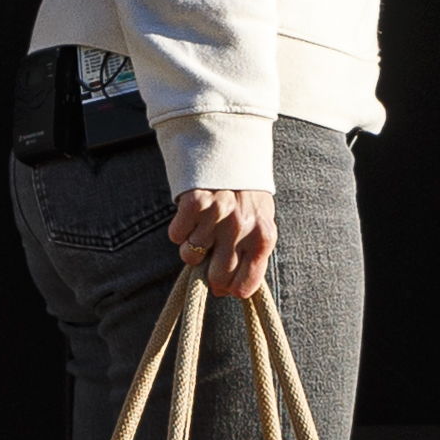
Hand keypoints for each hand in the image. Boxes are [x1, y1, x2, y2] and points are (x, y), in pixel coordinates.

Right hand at [164, 183, 275, 301]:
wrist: (231, 148)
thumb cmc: (246, 193)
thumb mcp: (261, 222)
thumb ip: (250, 256)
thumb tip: (227, 291)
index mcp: (264, 236)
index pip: (244, 286)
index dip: (230, 289)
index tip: (223, 284)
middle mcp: (242, 228)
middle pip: (216, 278)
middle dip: (209, 272)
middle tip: (209, 256)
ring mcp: (217, 216)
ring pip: (190, 257)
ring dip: (191, 246)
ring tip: (202, 227)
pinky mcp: (194, 203)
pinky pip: (176, 236)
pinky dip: (179, 229)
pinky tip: (191, 215)